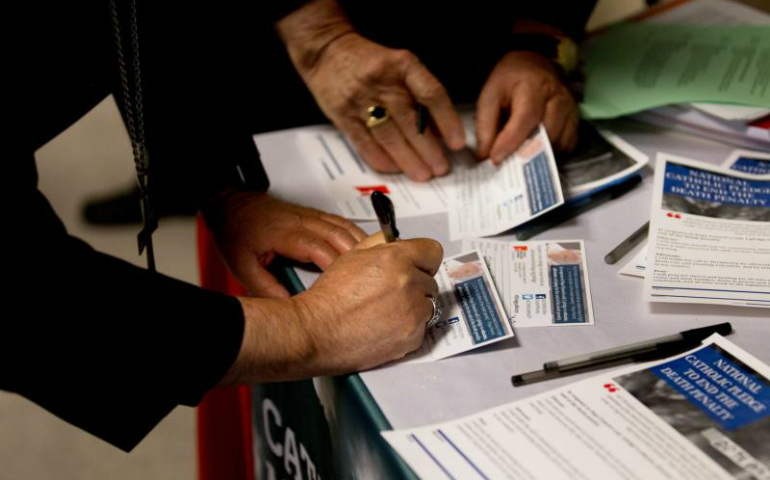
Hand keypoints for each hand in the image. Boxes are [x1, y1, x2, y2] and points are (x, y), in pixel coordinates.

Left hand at [203, 190, 365, 297]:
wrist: (231, 205)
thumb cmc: (236, 231)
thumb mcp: (242, 266)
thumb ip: (264, 288)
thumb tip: (287, 309)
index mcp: (285, 234)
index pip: (320, 250)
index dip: (336, 268)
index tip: (345, 287)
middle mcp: (301, 221)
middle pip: (340, 236)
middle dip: (356, 258)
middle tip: (366, 279)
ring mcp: (310, 215)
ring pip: (345, 227)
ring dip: (361, 245)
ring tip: (372, 266)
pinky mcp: (313, 214)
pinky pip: (341, 222)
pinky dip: (355, 235)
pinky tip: (363, 248)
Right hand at [222, 237, 442, 383]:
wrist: (317, 331)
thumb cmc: (331, 295)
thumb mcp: (353, 255)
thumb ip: (382, 244)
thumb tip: (400, 242)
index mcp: (397, 259)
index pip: (433, 251)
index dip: (422, 259)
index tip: (415, 266)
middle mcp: (410, 284)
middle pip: (430, 281)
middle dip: (415, 285)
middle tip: (389, 293)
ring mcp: (413, 313)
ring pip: (427, 306)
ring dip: (413, 308)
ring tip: (385, 312)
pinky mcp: (412, 338)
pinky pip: (420, 329)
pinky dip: (407, 329)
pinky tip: (385, 327)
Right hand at [276, 0, 464, 180]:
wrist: (326, 51)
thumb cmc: (371, 61)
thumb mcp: (400, 66)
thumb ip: (420, 94)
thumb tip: (441, 131)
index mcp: (402, 65)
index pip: (431, 94)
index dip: (447, 120)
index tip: (457, 142)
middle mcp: (382, 82)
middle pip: (410, 120)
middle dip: (429, 149)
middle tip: (441, 168)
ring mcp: (360, 99)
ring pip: (389, 136)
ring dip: (408, 159)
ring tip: (422, 174)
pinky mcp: (343, 115)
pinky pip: (364, 142)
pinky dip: (381, 158)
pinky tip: (395, 169)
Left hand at [476, 51, 578, 163]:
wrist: (533, 66)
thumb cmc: (510, 82)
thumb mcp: (490, 95)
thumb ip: (485, 124)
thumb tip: (485, 155)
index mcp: (533, 84)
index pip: (526, 117)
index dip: (511, 141)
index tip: (496, 158)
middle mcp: (557, 94)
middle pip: (546, 132)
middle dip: (525, 151)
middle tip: (507, 162)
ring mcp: (570, 106)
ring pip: (558, 140)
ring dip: (539, 152)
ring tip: (521, 152)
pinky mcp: (575, 117)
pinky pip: (567, 143)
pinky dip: (552, 151)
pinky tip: (538, 146)